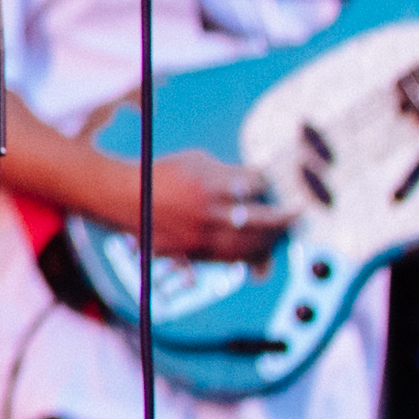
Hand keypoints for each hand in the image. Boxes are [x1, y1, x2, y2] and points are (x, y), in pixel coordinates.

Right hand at [141, 146, 289, 262]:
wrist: (120, 196)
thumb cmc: (159, 173)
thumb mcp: (195, 160)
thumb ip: (227, 171)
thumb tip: (257, 180)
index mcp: (209, 184)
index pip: (255, 185)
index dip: (266, 182)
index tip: (271, 179)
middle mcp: (207, 213)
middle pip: (261, 219)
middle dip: (284, 216)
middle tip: (298, 211)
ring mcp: (200, 236)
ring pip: (248, 244)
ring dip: (270, 238)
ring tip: (282, 231)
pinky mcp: (191, 251)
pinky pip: (228, 258)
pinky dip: (247, 255)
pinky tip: (259, 250)